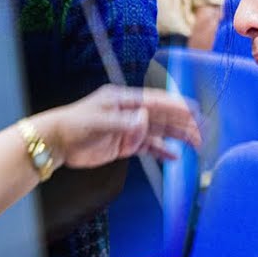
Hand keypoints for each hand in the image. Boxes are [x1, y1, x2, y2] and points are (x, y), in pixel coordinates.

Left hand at [32, 85, 199, 169]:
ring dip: (177, 137)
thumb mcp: (98, 122)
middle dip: (182, 123)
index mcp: (124, 100)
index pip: (156, 101)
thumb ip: (123, 122)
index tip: (194, 110)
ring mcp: (128, 129)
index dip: (176, 106)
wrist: (56, 142)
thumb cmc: (73, 125)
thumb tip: (146, 119)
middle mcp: (129, 112)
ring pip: (158, 132)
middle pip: (162, 117)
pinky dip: (161, 151)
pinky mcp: (124, 145)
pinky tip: (175, 156)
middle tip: (201, 130)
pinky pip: (148, 147)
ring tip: (195, 143)